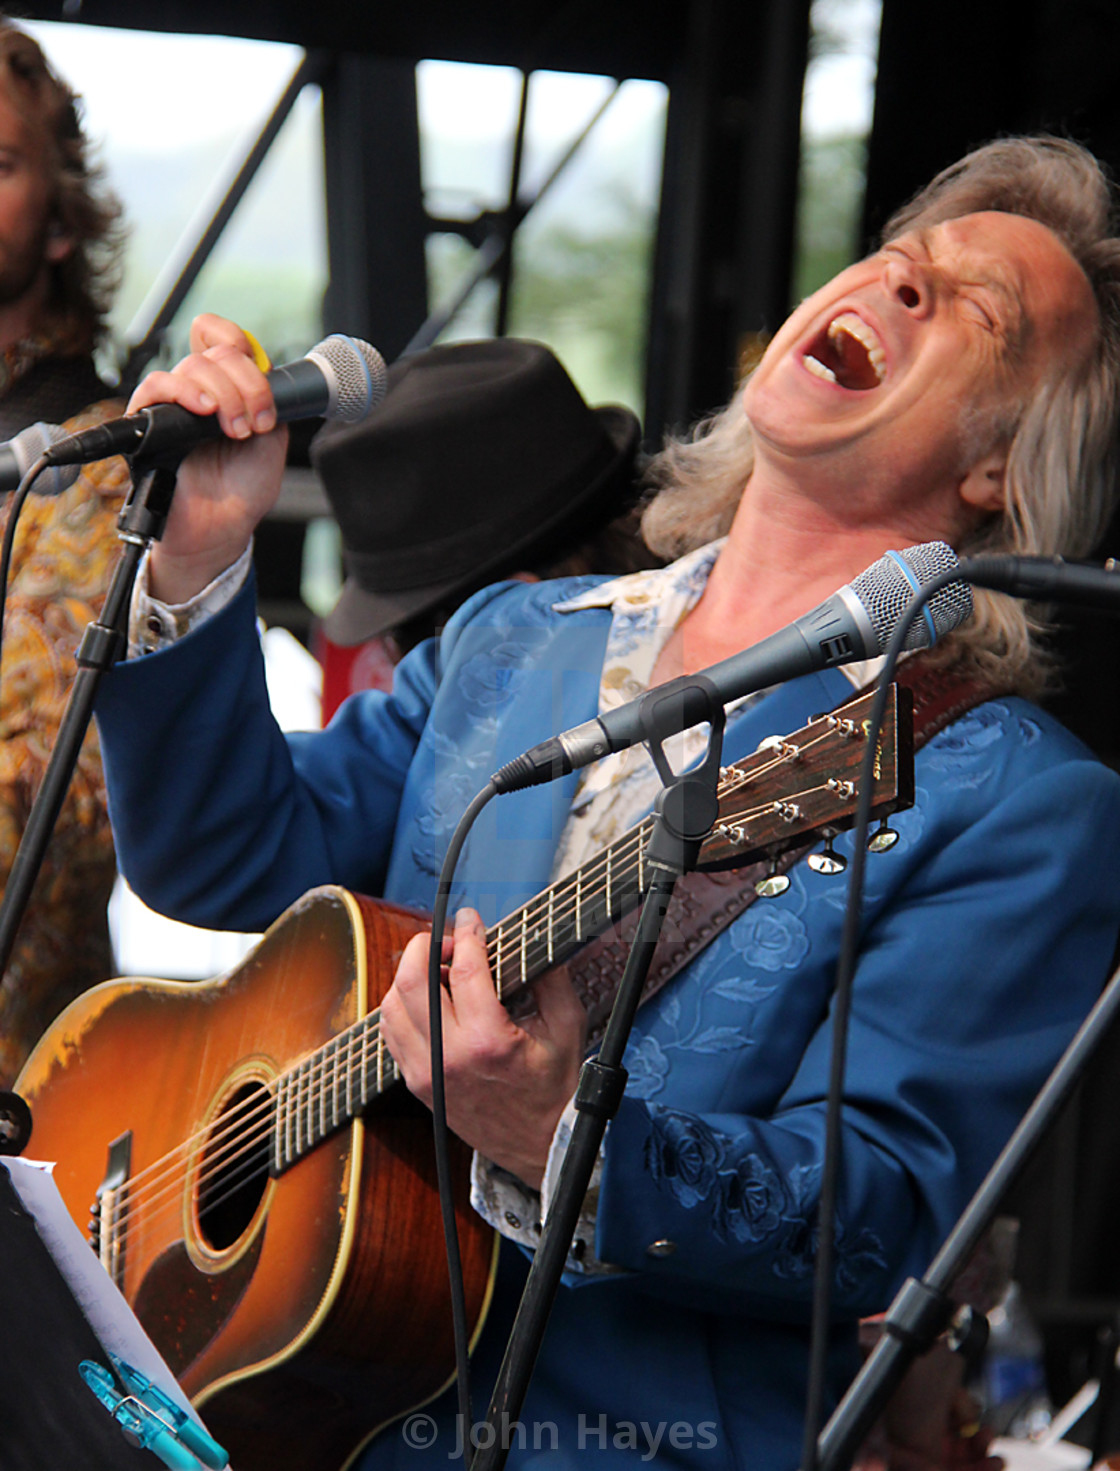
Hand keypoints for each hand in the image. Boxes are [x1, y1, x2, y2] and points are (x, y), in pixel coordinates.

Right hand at [127, 314, 289, 602]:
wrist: (220, 528)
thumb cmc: (242, 490)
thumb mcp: (271, 440)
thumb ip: (269, 402)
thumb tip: (264, 373)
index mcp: (228, 389)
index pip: (222, 338)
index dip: (238, 339)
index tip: (261, 368)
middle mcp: (200, 391)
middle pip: (216, 352)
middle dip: (247, 383)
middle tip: (256, 421)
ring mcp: (175, 405)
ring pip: (192, 366)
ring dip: (224, 392)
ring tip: (236, 428)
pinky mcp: (148, 422)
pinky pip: (155, 386)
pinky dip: (184, 391)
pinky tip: (205, 411)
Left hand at [380, 908, 587, 1188]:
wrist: (538, 1147)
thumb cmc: (554, 1088)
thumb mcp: (567, 1028)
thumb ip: (551, 979)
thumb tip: (535, 937)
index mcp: (489, 1042)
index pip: (464, 970)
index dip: (466, 935)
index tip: (471, 919)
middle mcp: (449, 1057)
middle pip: (412, 981)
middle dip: (426, 947)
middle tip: (448, 941)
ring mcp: (426, 1073)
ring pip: (392, 1004)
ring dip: (410, 976)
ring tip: (439, 971)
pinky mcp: (417, 1084)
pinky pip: (391, 1031)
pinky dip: (402, 1005)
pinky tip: (427, 999)